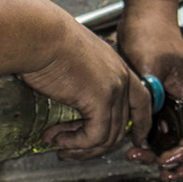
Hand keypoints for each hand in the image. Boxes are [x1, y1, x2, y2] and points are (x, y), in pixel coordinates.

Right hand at [19, 11, 152, 159]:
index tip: (136, 139)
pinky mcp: (100, 100)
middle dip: (95, 144)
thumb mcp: (71, 60)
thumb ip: (79, 82)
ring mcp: (114, 89)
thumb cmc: (46, 40)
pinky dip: (75, 143)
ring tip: (59, 144)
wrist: (39, 33)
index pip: (142, 100)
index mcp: (115, 65)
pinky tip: (58, 138)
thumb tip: (68, 104)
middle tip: (71, 148)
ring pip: (108, 136)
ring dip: (81, 146)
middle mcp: (120, 77)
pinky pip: (95, 136)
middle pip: (122, 125)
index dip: (141, 123)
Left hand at [117, 5, 182, 181]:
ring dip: (162, 154)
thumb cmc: (152, 30)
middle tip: (158, 171)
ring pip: (174, 139)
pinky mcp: (157, 99)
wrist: (144, 13)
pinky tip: (134, 144)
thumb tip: (148, 111)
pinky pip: (158, 128)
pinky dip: (150, 141)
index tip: (165, 159)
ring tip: (141, 160)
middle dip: (179, 163)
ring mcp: (170, 101)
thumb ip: (151, 88)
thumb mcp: (150, 60)